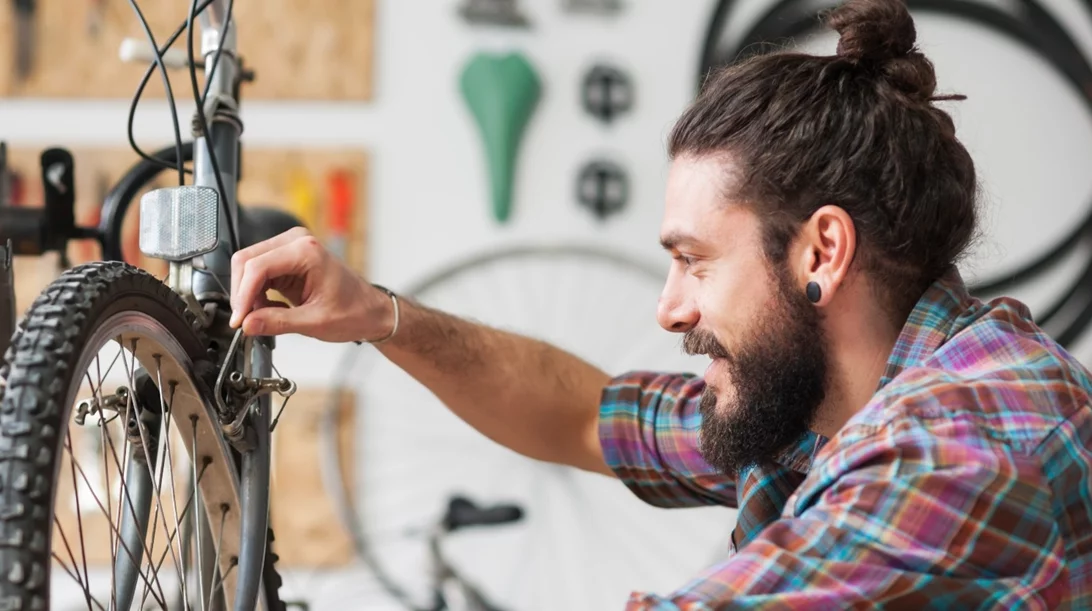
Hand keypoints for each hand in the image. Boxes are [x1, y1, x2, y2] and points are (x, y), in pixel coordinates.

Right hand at [228, 227, 393, 341]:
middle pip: (247, 261)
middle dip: (242, 293)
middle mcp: (297, 242)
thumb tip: (248, 324)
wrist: (370, 311)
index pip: (258, 267)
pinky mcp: (286, 259)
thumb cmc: (354, 311)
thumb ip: (278, 323)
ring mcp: (290, 247)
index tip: (239, 320)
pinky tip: (270, 310)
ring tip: (261, 318)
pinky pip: (258, 273)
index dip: (243, 295)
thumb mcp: (315, 322)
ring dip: (249, 294)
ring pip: (249, 266)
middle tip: (245, 321)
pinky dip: (257, 293)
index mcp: (306, 252)